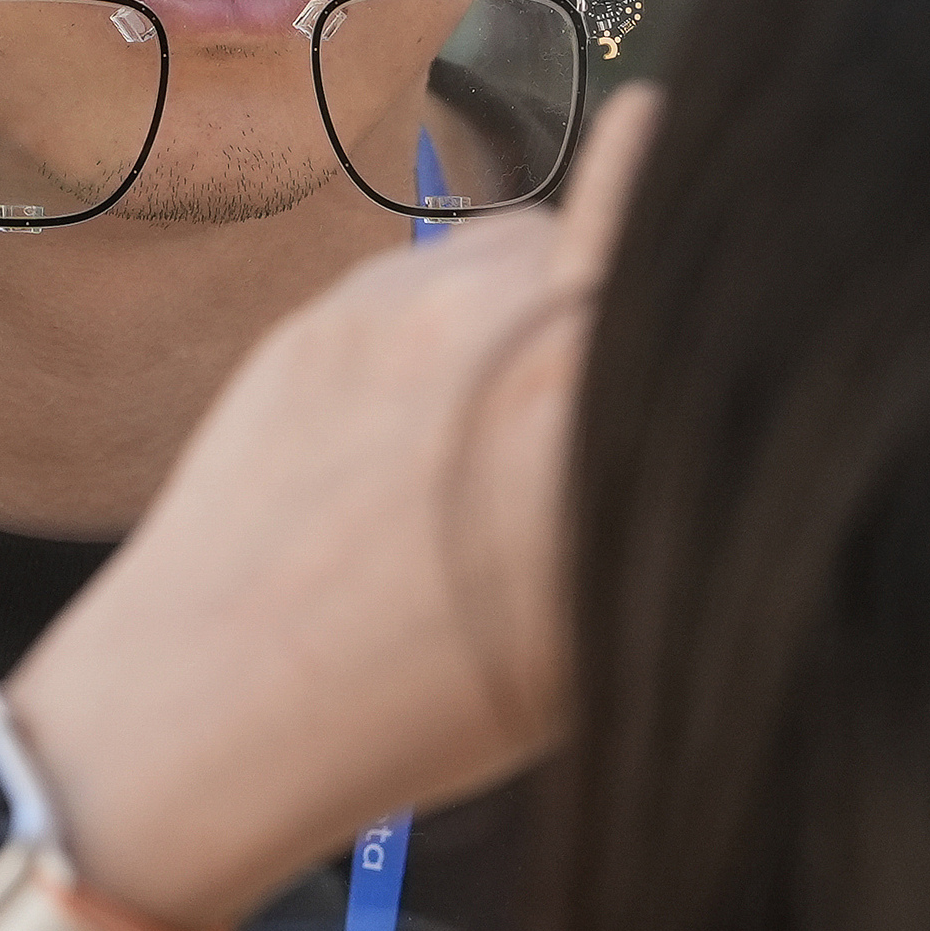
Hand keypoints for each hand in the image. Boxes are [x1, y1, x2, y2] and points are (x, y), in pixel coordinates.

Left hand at [4, 88, 662, 930]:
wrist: (210, 699)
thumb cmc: (424, 699)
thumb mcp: (599, 618)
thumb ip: (668, 478)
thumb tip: (719, 383)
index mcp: (597, 403)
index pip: (686, 242)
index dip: (709, 274)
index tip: (712, 302)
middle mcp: (510, 320)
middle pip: (617, 230)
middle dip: (615, 298)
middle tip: (580, 407)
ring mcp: (412, 300)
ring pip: (523, 241)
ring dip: (536, 297)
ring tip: (496, 425)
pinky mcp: (332, 304)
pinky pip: (431, 272)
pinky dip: (450, 326)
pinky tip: (416, 430)